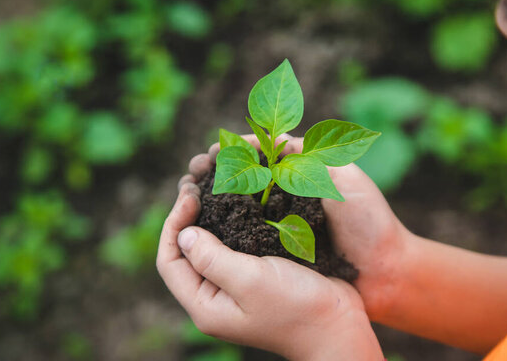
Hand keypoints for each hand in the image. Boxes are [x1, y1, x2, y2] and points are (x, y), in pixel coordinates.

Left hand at [156, 182, 383, 360]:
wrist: (337, 324)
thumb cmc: (295, 306)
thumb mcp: (249, 280)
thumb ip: (211, 258)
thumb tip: (183, 233)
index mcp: (205, 305)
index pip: (169, 262)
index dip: (172, 224)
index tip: (190, 194)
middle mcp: (215, 297)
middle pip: (185, 252)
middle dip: (186, 216)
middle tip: (197, 183)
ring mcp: (235, 287)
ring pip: (209, 245)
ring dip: (207, 215)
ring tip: (211, 186)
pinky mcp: (255, 276)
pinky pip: (233, 245)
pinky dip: (230, 221)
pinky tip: (239, 201)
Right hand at [184, 135, 411, 321]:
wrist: (385, 272)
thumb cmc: (370, 223)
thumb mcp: (347, 178)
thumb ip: (314, 155)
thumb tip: (274, 139)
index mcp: (300, 177)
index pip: (258, 156)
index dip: (233, 151)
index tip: (212, 151)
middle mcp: (284, 199)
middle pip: (240, 179)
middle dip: (214, 171)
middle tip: (193, 172)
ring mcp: (278, 226)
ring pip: (236, 207)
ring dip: (212, 197)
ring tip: (189, 193)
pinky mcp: (276, 252)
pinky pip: (245, 236)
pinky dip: (223, 227)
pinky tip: (203, 224)